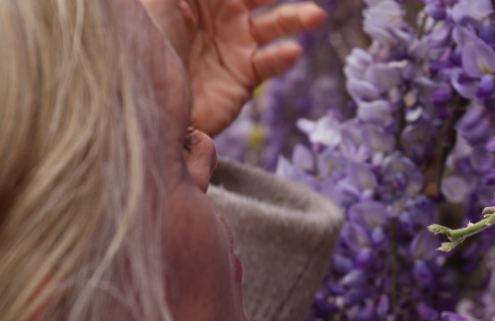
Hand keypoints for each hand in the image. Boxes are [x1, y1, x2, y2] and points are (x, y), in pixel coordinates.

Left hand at [141, 0, 326, 135]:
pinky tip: (291, 51)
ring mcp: (235, 46)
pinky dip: (283, 57)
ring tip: (316, 16)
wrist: (146, 103)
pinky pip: (270, 62)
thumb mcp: (160, 0)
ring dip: (297, 17)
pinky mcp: (243, 77)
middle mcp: (222, 15)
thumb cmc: (145, 45)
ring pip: (276, 24)